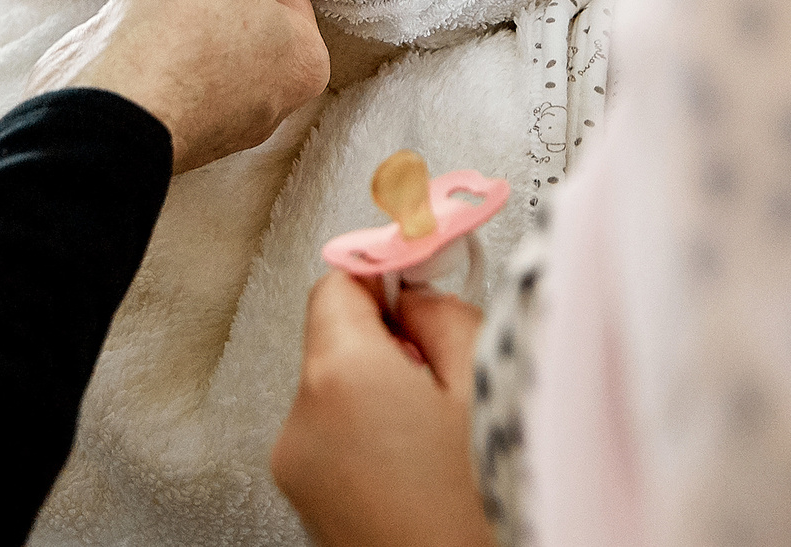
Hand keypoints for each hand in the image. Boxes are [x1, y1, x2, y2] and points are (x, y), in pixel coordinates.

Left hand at [273, 274, 491, 546]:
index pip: (337, 282)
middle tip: (452, 378)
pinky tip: (428, 474)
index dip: (385, 277)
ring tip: (445, 441)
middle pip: (336, 341)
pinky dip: (379, 443)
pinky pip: (339, 444)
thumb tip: (420, 291)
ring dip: (387, 398)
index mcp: (339, 379)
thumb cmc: (485, 513)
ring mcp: (300, 473)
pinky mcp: (313, 509)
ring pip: (339, 395)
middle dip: (394, 347)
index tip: (422, 281)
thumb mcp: (489, 385)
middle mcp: (301, 424)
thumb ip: (445, 314)